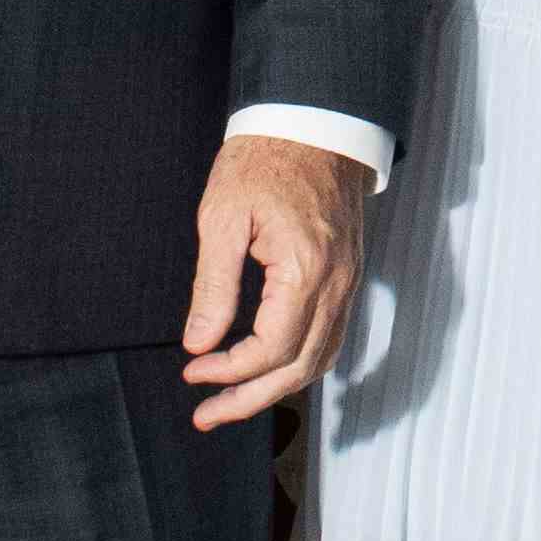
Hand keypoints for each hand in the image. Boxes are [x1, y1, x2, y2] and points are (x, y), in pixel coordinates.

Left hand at [184, 130, 370, 430]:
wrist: (314, 125)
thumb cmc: (264, 161)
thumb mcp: (222, 217)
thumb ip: (213, 286)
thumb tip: (198, 342)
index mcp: (305, 269)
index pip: (271, 348)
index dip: (229, 371)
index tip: (192, 372)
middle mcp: (336, 284)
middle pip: (299, 368)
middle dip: (250, 399)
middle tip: (206, 416)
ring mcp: (348, 283)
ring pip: (319, 359)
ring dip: (275, 388)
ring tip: (231, 402)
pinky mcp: (347, 278)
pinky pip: (330, 337)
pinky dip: (298, 363)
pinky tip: (267, 369)